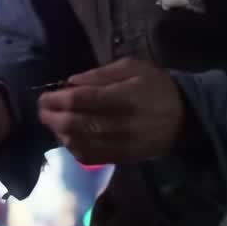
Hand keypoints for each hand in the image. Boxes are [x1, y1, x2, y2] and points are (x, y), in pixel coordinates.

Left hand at [37, 57, 184, 164]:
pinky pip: (90, 158)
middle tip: (42, 110)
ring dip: (59, 133)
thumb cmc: (156, 87)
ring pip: (79, 143)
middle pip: (76, 124)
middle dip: (52, 117)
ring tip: (52, 122)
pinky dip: (73, 148)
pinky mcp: (122, 158)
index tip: (45, 96)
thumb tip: (71, 82)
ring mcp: (121, 144)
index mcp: (124, 97)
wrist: (184, 118)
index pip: (82, 100)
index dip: (58, 99)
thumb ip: (100, 74)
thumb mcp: (133, 67)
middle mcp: (121, 124)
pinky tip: (67, 138)